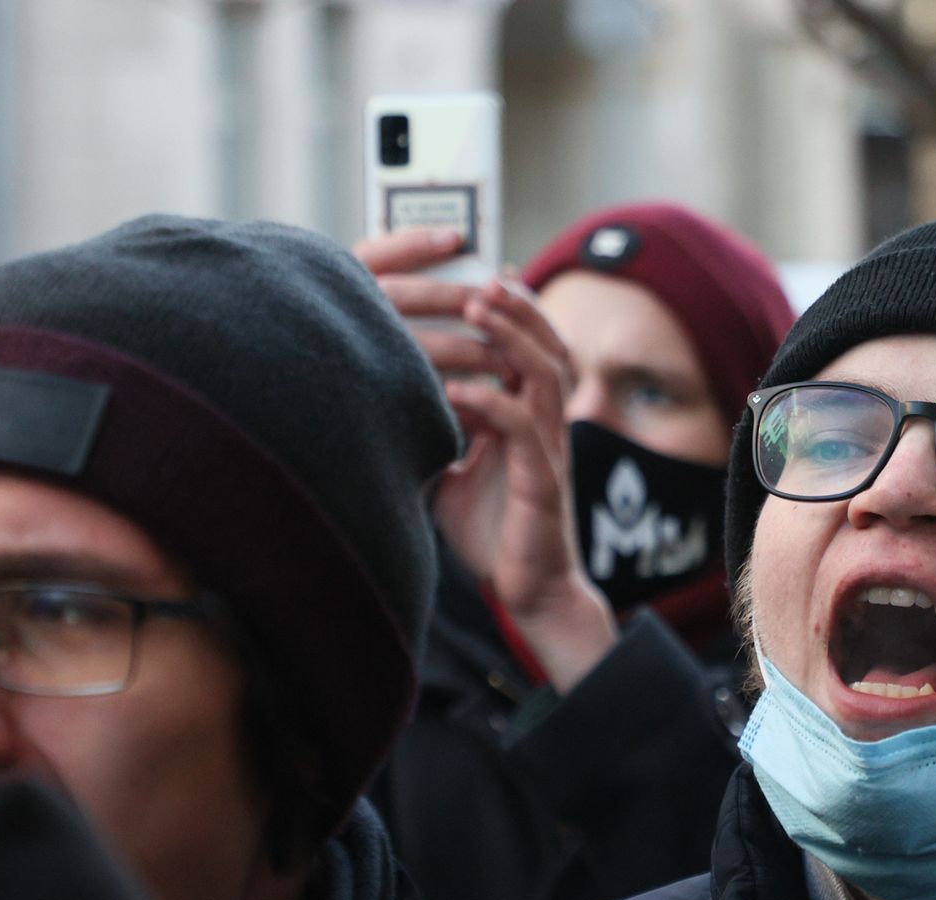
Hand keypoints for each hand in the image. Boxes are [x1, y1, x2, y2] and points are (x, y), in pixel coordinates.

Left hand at [354, 233, 616, 690]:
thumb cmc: (492, 529)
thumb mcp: (454, 470)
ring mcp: (547, 451)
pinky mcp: (542, 483)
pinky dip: (491, 405)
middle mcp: (544, 425)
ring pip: (544, 375)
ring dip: (512, 339)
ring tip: (480, 309)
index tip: (484, 273)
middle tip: (485, 275)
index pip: (530, 348)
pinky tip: (458, 392)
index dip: (514, 310)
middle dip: (517, 307)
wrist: (528, 590)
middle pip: (547, 346)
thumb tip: (388, 408)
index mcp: (528, 417)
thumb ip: (438, 433)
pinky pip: (523, 432)